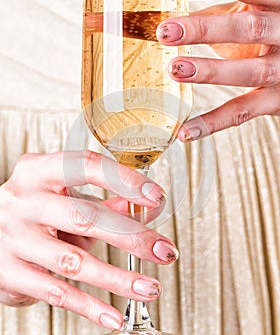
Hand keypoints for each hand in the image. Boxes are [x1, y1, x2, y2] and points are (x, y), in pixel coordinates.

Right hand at [0, 151, 177, 330]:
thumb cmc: (34, 209)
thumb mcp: (64, 196)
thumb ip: (104, 201)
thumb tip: (146, 209)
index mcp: (39, 171)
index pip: (86, 166)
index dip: (124, 180)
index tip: (155, 196)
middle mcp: (24, 200)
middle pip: (85, 217)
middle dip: (131, 237)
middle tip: (163, 250)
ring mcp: (14, 237)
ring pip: (73, 261)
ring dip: (117, 278)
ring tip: (149, 288)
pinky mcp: (10, 272)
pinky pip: (56, 292)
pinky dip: (89, 306)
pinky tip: (114, 315)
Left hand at [157, 0, 279, 139]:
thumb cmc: (275, 31)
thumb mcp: (258, 11)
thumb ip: (226, 8)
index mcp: (279, 3)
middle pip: (248, 28)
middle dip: (204, 29)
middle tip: (165, 32)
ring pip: (250, 71)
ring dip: (209, 71)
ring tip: (175, 69)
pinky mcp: (278, 100)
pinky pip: (243, 112)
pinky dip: (213, 122)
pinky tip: (185, 131)